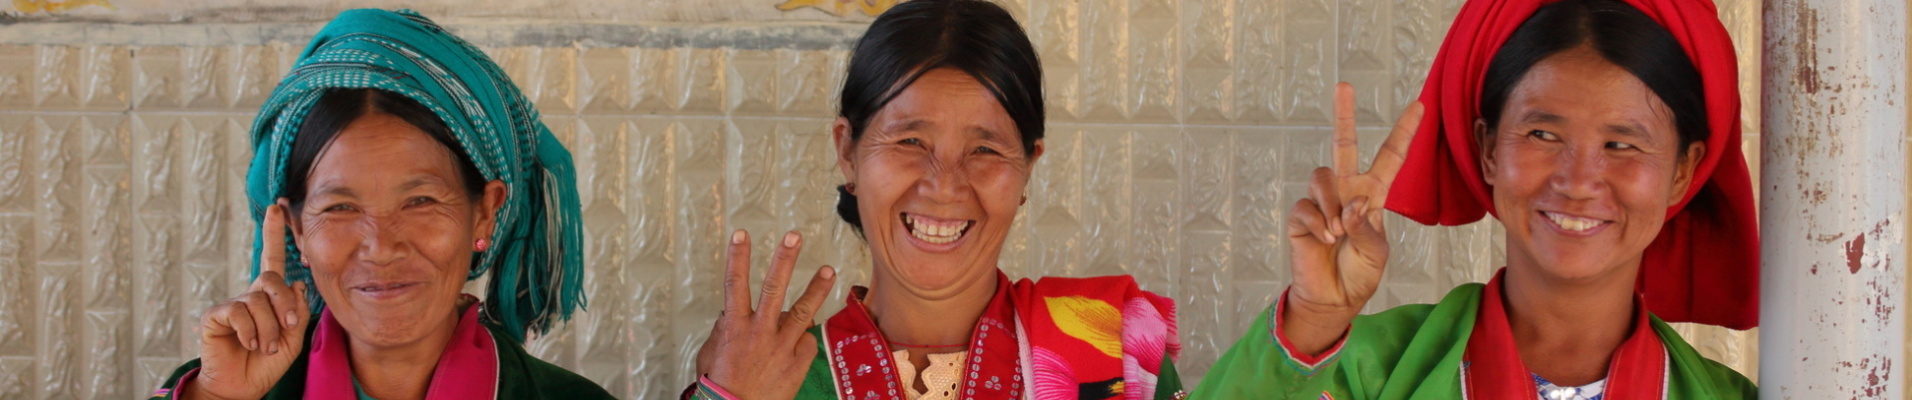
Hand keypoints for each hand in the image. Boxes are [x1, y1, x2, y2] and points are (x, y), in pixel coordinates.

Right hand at [186, 199, 311, 399]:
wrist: (244, 386)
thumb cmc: (267, 362)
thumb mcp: (293, 337)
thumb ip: (297, 310)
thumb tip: (297, 283)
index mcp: (271, 297)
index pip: (273, 260)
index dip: (274, 234)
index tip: (276, 208)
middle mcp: (250, 295)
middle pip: (271, 279)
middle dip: (285, 304)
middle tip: (288, 327)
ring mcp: (232, 304)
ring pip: (258, 300)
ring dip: (268, 329)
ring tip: (264, 347)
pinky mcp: (215, 316)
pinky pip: (238, 312)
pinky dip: (250, 331)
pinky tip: (248, 343)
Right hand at [695, 230, 836, 399]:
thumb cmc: (721, 387)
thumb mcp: (712, 355)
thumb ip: (723, 332)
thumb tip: (728, 316)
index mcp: (734, 327)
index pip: (734, 284)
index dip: (737, 257)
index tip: (742, 234)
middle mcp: (759, 331)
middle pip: (773, 287)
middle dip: (784, 259)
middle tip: (794, 236)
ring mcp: (781, 346)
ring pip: (802, 310)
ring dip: (816, 288)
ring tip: (829, 269)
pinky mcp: (798, 362)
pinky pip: (806, 342)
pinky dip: (803, 340)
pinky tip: (797, 346)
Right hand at [1283, 83, 1422, 353]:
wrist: (1333, 298)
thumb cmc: (1360, 273)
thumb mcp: (1378, 252)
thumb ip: (1367, 228)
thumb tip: (1349, 206)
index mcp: (1373, 195)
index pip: (1390, 158)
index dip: (1404, 132)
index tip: (1419, 105)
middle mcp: (1347, 191)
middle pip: (1344, 145)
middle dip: (1344, 115)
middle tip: (1344, 85)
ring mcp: (1322, 201)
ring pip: (1322, 176)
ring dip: (1332, 204)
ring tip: (1337, 232)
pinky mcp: (1301, 216)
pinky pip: (1307, 206)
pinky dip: (1318, 223)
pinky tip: (1324, 239)